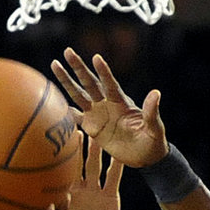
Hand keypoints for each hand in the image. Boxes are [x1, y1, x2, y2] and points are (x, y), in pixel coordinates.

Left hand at [42, 133, 123, 209]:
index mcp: (60, 191)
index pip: (55, 166)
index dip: (52, 149)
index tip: (44, 128)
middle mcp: (78, 186)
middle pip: (76, 159)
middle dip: (75, 141)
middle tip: (71, 118)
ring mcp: (94, 190)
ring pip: (96, 164)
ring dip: (97, 148)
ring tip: (96, 130)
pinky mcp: (110, 198)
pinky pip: (114, 179)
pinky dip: (118, 166)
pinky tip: (121, 154)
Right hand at [51, 47, 167, 167]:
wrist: (145, 157)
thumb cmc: (153, 141)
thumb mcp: (154, 128)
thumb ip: (152, 112)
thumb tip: (156, 93)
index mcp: (122, 103)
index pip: (110, 84)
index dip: (104, 72)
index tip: (96, 58)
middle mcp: (107, 104)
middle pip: (90, 84)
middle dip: (79, 68)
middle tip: (68, 51)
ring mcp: (98, 115)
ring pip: (79, 95)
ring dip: (67, 81)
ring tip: (55, 64)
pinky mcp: (92, 128)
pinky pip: (76, 117)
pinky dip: (65, 111)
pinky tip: (53, 100)